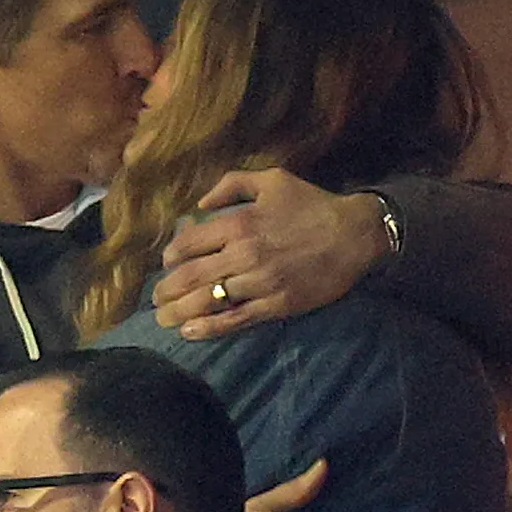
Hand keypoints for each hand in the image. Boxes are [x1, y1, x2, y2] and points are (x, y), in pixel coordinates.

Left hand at [153, 169, 393, 339]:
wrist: (355, 234)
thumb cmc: (312, 205)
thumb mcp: (272, 180)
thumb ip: (232, 184)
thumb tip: (200, 203)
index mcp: (239, 224)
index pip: (188, 244)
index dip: (171, 256)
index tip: (167, 263)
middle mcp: (244, 254)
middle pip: (189, 277)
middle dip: (165, 290)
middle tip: (156, 298)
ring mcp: (259, 282)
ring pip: (207, 301)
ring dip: (178, 312)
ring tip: (163, 319)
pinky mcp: (275, 304)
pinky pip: (235, 320)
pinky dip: (208, 328)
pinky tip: (190, 332)